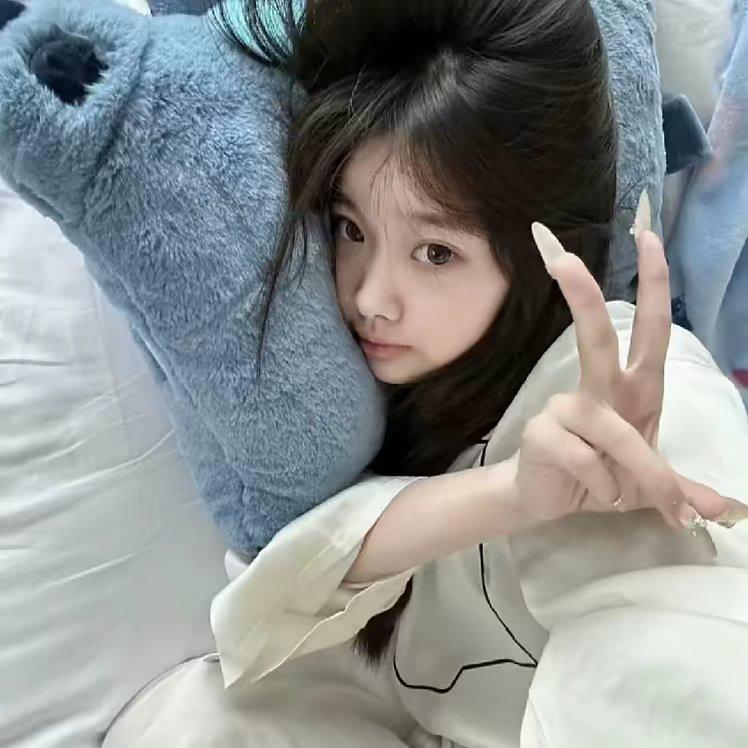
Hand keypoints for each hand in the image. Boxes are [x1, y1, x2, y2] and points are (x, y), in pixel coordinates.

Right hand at [512, 192, 735, 529]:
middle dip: (583, 296)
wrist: (549, 501)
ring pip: (614, 431)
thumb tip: (734, 514)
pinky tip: (597, 494)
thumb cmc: (603, 478)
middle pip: (595, 335)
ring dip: (638, 473)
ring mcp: (566, 407)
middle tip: (561, 256)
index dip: (652, 283)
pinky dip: (604, 486)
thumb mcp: (652, 483)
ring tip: (628, 498)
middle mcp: (599, 389)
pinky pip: (588, 459)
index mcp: (633, 388)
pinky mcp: (543, 431)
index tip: (648, 235)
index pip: (648, 328)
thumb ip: (687, 488)